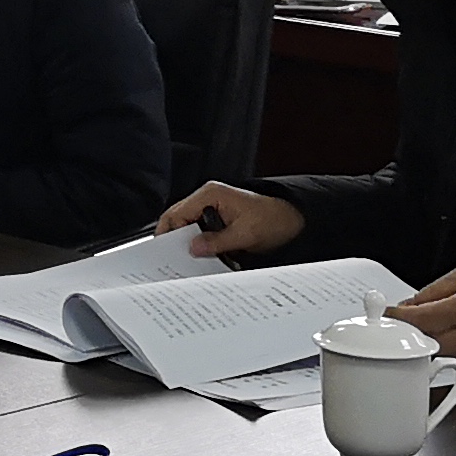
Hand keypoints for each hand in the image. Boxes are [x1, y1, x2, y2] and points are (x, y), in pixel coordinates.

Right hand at [159, 181, 301, 257]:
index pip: (177, 213)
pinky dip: (200, 244)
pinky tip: (204, 256)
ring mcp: (211, 209)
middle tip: (175, 260)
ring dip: (190, 244)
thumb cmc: (272, 219)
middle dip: (177, 240)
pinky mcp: (217, 220)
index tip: (164, 252)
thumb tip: (194, 248)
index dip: (168, 233)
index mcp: (211, 194)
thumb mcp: (245, 233)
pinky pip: (199, 232)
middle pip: (179, 220)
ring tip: (192, 260)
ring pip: (188, 228)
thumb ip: (218, 241)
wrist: (291, 220)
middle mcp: (208, 199)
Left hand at [395, 263, 455, 349]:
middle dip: (410, 333)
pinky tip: (442, 335)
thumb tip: (410, 305)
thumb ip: (435, 290)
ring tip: (420, 326)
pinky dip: (446, 348)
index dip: (398, 317)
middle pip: (429, 342)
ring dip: (426, 342)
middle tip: (400, 322)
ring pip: (443, 354)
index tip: (387, 313)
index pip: (421, 318)